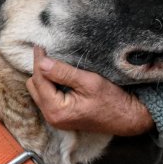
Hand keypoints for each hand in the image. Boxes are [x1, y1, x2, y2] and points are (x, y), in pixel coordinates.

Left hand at [26, 46, 153, 135]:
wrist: (128, 118)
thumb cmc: (113, 100)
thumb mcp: (89, 82)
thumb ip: (63, 73)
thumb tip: (42, 62)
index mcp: (56, 110)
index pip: (39, 79)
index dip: (39, 61)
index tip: (40, 45)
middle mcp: (51, 117)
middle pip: (34, 86)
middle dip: (39, 69)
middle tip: (48, 52)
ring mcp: (55, 118)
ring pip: (39, 91)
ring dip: (44, 76)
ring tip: (54, 62)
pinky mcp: (61, 115)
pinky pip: (47, 96)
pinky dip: (50, 84)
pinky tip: (58, 74)